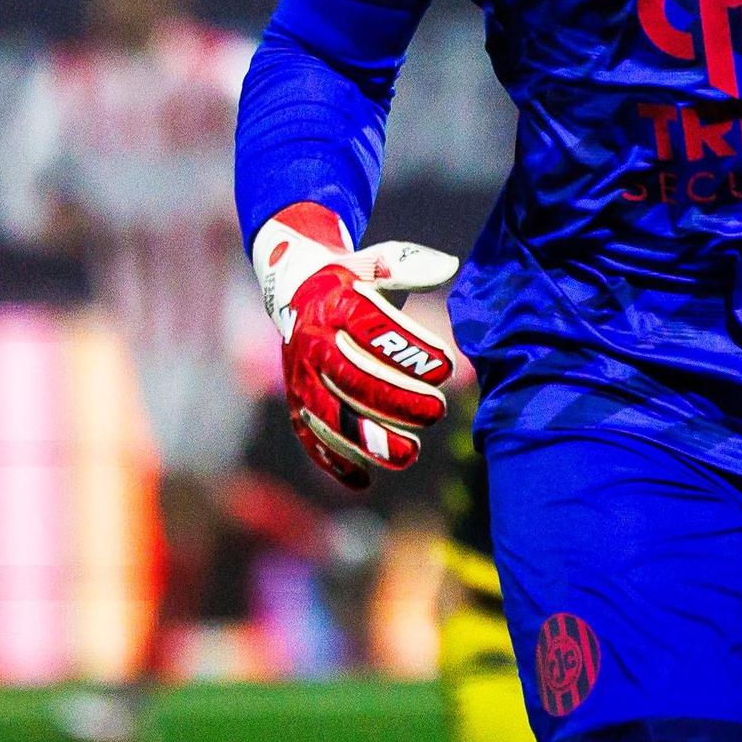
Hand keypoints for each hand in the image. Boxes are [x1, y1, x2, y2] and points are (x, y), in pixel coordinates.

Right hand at [252, 201, 459, 489]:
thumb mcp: (375, 261)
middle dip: (397, 400)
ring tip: (410, 454)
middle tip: (436, 412)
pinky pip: (309, 438)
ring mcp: (300, 376)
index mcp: (335, 303)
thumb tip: (449, 266)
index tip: (448, 366)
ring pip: (329, 416)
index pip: (372, 328)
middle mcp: (313, 341)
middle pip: (352, 378)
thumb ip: (408, 266)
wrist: (293, 289)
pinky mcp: (296, 402)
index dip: (410, 349)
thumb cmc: (351, 278)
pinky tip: (364, 481)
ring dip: (368, 440)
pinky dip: (333, 463)